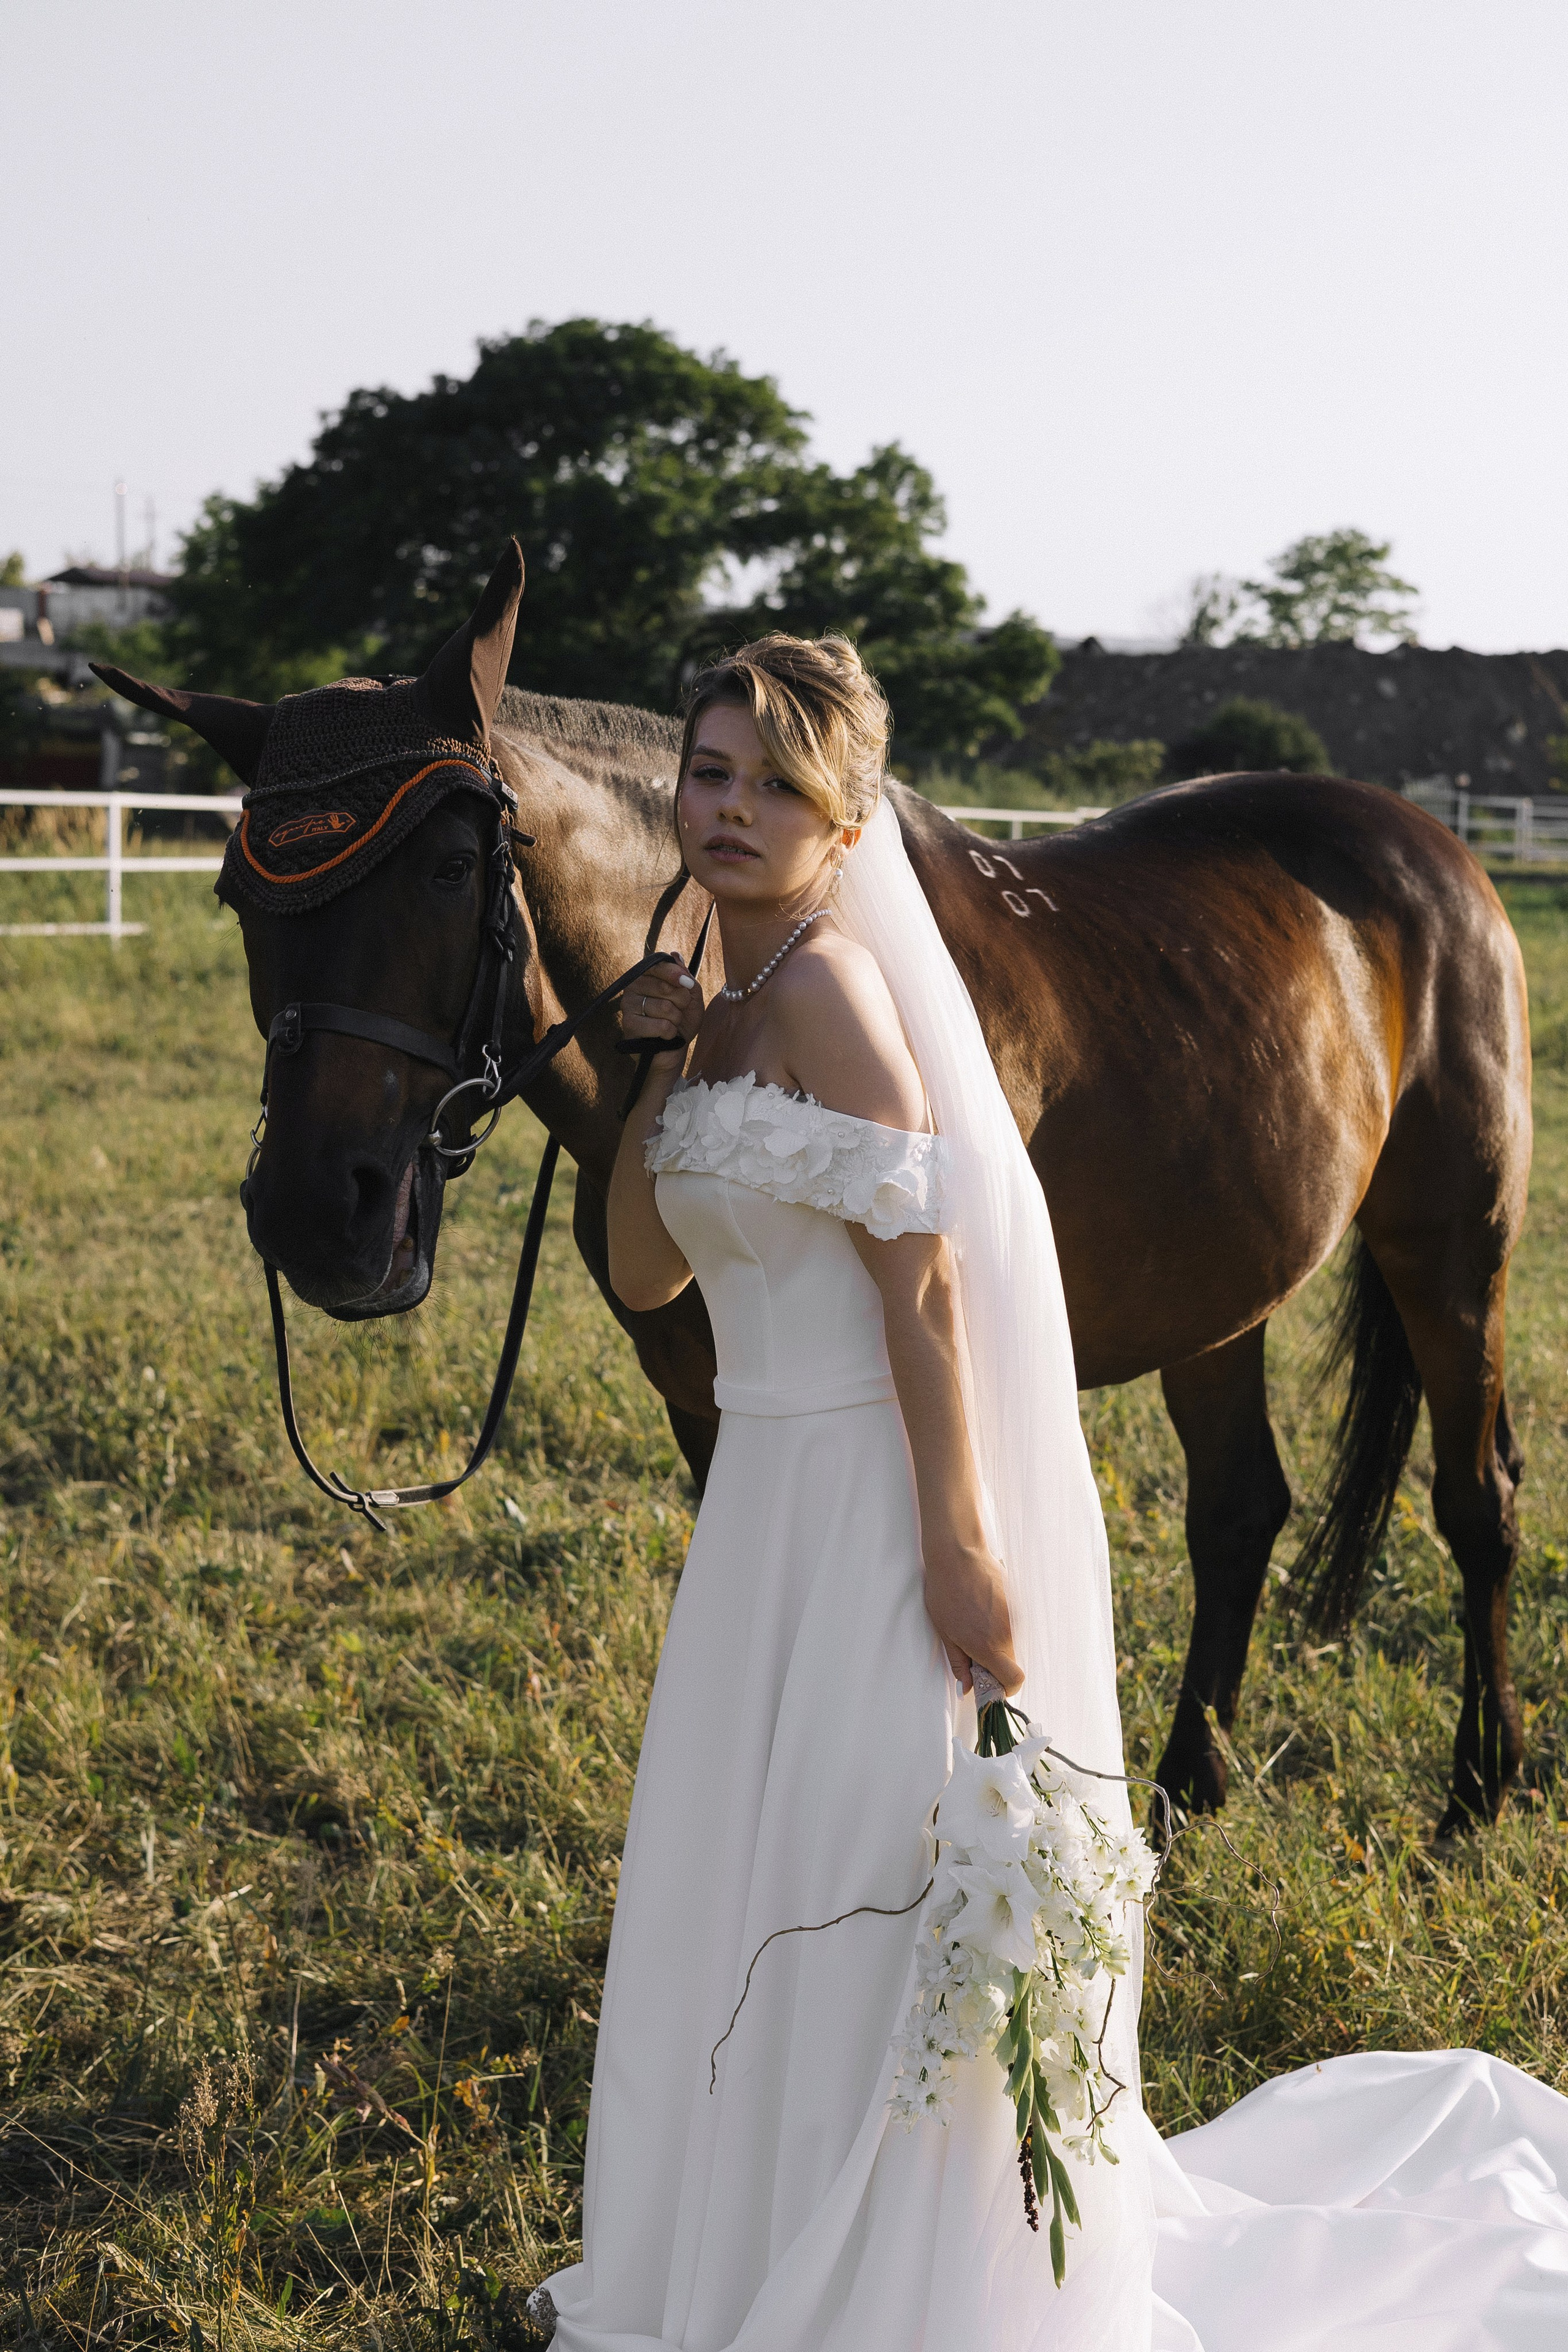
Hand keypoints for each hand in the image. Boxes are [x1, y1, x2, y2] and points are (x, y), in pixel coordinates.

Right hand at [620, 957, 704, 1061]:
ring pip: (664, 1007)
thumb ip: (685, 977)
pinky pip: (661, 1025)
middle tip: (679, 1012)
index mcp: (646, 976)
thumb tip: (674, 955)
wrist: (673, 1052)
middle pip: (665, 987)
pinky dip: (670, 1033)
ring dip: (676, 1020)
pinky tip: (664, 1036)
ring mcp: (628, 1006)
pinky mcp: (629, 1025)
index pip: (657, 965)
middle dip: (681, 1002)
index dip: (675, 974)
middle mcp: (632, 987)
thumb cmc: (681, 1023)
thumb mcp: (691, 998)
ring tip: (671, 1025)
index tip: (687, 983)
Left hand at [923, 1542, 1023, 1695]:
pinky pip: (1012, 1624)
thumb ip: (960, 1663)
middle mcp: (1007, 1634)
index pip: (1014, 1680)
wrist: (957, 1555)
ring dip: (997, 1643)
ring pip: (1011, 1643)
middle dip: (997, 1665)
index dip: (1005, 1688)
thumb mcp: (946, 1633)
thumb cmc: (946, 1592)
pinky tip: (981, 1609)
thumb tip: (967, 1687)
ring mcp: (1015, 1617)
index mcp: (988, 1646)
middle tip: (974, 1652)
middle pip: (1012, 1662)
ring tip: (974, 1623)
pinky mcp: (1016, 1603)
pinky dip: (999, 1625)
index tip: (991, 1685)